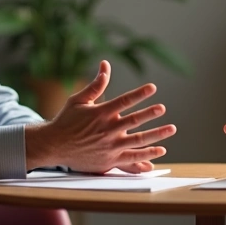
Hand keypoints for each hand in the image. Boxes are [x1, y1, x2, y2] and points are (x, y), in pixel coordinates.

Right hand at [25, 61, 175, 172]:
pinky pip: (133, 158)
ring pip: (138, 140)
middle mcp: (107, 129)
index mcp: (101, 113)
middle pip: (134, 120)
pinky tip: (160, 150)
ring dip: (156, 134)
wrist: (53, 146)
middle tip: (162, 108)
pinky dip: (147, 155)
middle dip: (150, 113)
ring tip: (171, 128)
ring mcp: (110, 146)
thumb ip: (96, 84)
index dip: (140, 93)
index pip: (124, 101)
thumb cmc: (66, 121)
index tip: (153, 88)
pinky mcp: (110, 160)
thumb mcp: (79, 100)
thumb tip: (106, 64)